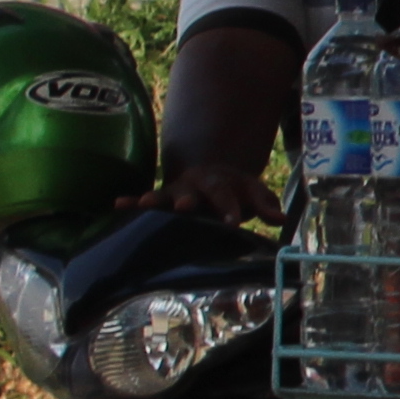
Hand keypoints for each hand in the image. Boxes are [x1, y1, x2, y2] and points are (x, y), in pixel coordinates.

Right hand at [140, 159, 289, 228]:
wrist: (212, 176)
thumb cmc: (236, 191)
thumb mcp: (254, 193)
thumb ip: (266, 205)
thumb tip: (281, 219)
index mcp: (220, 183)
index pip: (227, 196)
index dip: (230, 208)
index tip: (233, 222)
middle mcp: (195, 186)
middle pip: (192, 192)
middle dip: (188, 200)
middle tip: (184, 208)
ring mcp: (174, 192)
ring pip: (164, 195)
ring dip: (155, 199)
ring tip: (145, 204)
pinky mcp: (159, 201)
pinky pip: (142, 200)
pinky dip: (131, 202)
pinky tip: (118, 205)